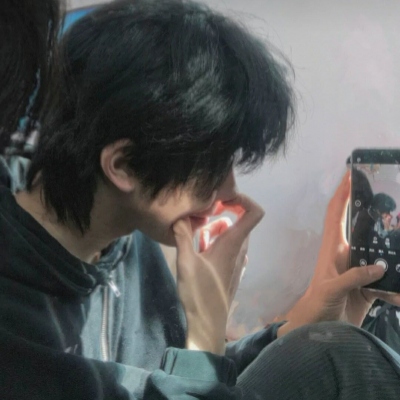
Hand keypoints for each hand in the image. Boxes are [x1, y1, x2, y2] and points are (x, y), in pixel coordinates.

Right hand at [173, 194, 262, 354]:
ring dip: (215, 230)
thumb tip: (178, 215)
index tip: (222, 199)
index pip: (254, 213)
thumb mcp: (185, 262)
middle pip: (238, 222)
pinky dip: (216, 243)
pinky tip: (199, 251)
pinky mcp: (231, 271)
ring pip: (231, 235)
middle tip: (200, 220)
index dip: (243, 199)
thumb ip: (182, 235)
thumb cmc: (199, 293)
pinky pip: (228, 248)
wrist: (208, 324)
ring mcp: (237, 261)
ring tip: (196, 236)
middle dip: (220, 215)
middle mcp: (240, 250)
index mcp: (233, 244)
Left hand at [278, 172, 399, 336]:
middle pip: (358, 222)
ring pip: (374, 244)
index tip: (351, 174)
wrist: (320, 328)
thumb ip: (353, 277)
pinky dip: (396, 268)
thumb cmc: (318, 305)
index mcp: (333, 248)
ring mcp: (359, 266)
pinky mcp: (369, 282)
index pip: (336, 214)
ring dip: (387, 235)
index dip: (342, 194)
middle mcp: (346, 252)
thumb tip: (379, 265)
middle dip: (368, 205)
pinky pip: (386, 271)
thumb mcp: (332, 290)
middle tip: (387, 190)